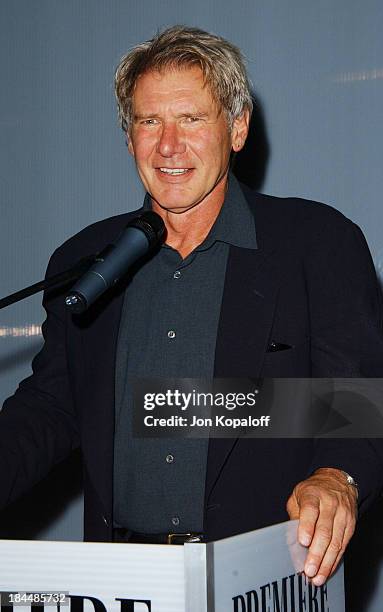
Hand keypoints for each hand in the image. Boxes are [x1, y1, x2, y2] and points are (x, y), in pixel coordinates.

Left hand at [286, 467, 357, 585]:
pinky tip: (327, 570)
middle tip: (309, 569)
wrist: (337, 481)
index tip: (303, 542)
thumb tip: (291, 539)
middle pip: (324, 531)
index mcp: (313, 495)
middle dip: (316, 553)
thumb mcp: (298, 495)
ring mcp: (342, 515)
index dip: (307, 527)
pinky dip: (335, 561)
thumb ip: (294, 515)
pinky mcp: (350, 526)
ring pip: (336, 542)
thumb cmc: (313, 491)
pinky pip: (343, 546)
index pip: (310, 511)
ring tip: (317, 577)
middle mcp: (330, 504)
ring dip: (326, 562)